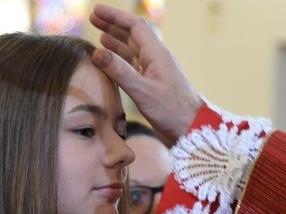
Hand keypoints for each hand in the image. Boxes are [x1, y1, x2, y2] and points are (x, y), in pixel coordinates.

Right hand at [89, 4, 202, 146]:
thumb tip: (97, 53)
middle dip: (113, 25)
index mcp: (157, 54)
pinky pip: (134, 66)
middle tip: (94, 19)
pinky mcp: (153, 85)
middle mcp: (156, 59)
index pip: (135, 26)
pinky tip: (112, 62)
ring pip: (133, 50)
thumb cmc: (172, 111)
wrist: (192, 130)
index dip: (115, 16)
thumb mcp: (143, 92)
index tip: (97, 11)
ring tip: (99, 36)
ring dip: (116, 42)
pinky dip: (121, 60)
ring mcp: (155, 71)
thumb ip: (120, 72)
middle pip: (132, 35)